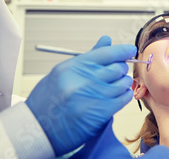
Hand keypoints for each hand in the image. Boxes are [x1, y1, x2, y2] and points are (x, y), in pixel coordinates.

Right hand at [26, 36, 135, 155]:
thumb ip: (89, 57)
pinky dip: (124, 95)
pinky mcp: (100, 113)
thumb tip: (107, 40)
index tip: (130, 50)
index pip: (107, 53)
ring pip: (122, 83)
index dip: (123, 50)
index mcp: (74, 67)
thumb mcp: (63, 72)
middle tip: (118, 71)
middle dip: (121, 68)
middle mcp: (84, 80)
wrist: (38, 128)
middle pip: (117, 67)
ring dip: (123, 83)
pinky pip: (123, 99)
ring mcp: (93, 97)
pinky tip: (118, 95)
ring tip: (116, 85)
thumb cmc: (49, 99)